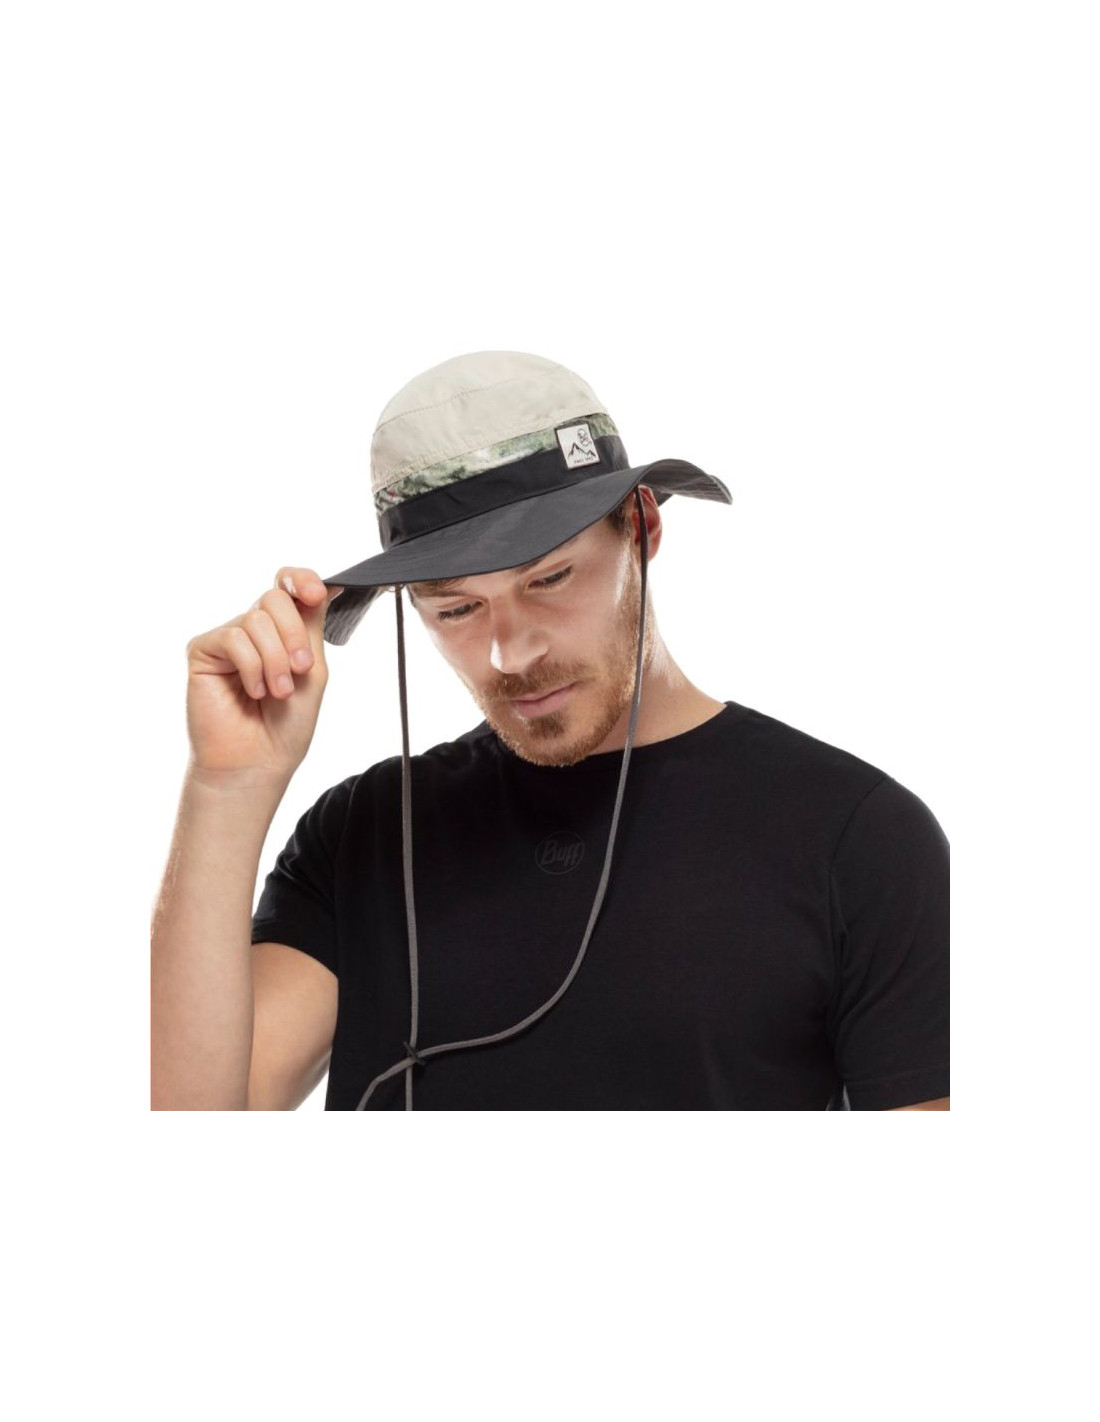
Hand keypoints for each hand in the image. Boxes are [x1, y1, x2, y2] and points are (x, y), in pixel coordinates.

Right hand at [185, 568, 343, 783]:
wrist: (258, 761)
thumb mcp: (312, 670)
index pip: (287, 585)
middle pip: (275, 599)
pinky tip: (253, 692)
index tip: (316, 593)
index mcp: (282, 630)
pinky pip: (233, 638)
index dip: (301, 580)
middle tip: (300, 670)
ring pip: (256, 620)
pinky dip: (252, 667)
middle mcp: (253, 629)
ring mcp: (227, 638)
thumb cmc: (286, 723)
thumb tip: (326, 586)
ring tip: (277, 692)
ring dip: (275, 660)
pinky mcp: (203, 650)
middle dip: (294, 636)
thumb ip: (312, 626)